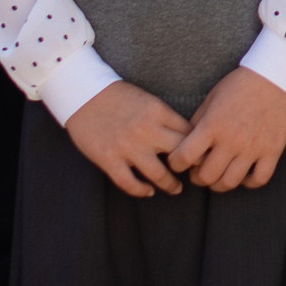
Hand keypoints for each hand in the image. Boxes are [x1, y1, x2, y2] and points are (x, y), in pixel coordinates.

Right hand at [63, 80, 190, 197]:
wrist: (83, 94)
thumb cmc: (117, 96)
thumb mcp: (148, 100)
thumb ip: (164, 117)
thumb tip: (186, 135)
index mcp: (158, 112)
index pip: (190, 133)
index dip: (200, 145)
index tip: (202, 154)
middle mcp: (147, 130)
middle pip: (181, 153)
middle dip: (191, 166)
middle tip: (194, 173)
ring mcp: (128, 147)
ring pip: (159, 174)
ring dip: (171, 185)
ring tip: (176, 188)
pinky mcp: (109, 159)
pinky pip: (129, 183)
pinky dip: (141, 191)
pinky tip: (148, 191)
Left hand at [167, 66, 285, 190]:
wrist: (276, 75)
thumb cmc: (241, 84)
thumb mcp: (213, 97)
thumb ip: (198, 121)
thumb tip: (186, 142)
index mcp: (213, 125)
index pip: (184, 157)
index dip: (175, 164)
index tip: (178, 161)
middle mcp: (232, 140)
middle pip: (206, 176)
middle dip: (196, 178)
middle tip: (197, 172)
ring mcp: (253, 148)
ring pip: (230, 183)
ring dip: (219, 184)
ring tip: (218, 176)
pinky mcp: (273, 151)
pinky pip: (259, 179)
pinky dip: (249, 182)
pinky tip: (244, 174)